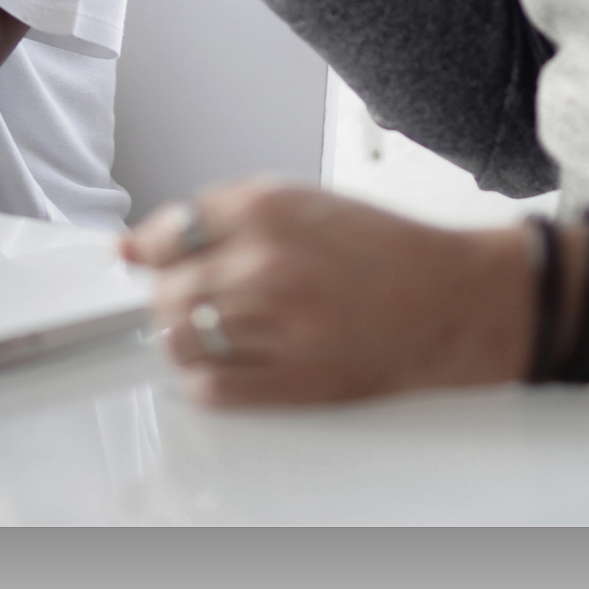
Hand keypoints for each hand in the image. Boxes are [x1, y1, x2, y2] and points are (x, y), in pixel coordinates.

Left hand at [123, 180, 530, 404]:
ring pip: (181, 340)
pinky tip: (226, 361)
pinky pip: (212, 387)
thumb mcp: (299, 202)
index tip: (151, 258)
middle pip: (166, 291)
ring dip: (183, 337)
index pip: (168, 232)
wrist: (448, 300)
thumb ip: (218, 215)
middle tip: (186, 296)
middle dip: (166, 295)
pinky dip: (204, 377)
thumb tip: (141, 243)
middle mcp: (267, 264)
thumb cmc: (382, 250)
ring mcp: (279, 326)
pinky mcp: (295, 381)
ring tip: (210, 328)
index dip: (154, 249)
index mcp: (267, 208)